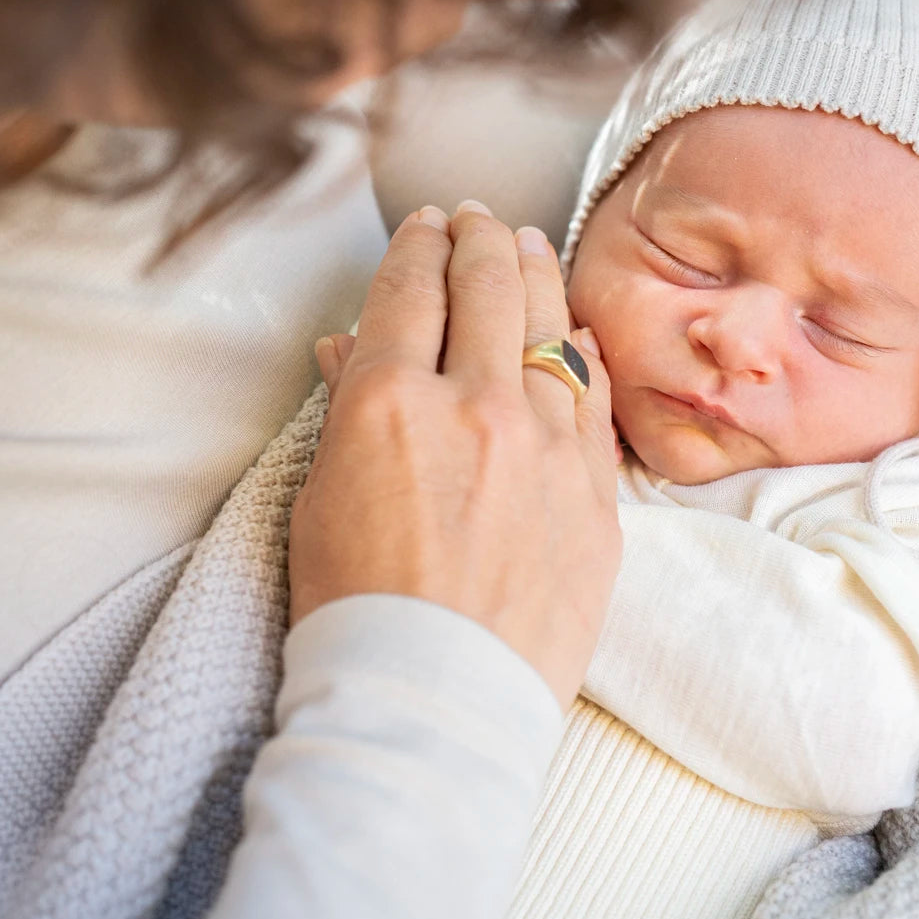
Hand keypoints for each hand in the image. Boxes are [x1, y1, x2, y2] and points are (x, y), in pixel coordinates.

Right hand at [289, 202, 620, 711]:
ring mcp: (547, 446)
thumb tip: (353, 349)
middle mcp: (476, 406)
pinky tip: (574, 329)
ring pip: (550, 326)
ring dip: (536, 273)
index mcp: (389, 404)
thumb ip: (348, 411)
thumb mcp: (321, 499)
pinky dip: (580, 352)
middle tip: (477, 218)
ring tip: (528, 244)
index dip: (417, 246)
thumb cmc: (357, 611)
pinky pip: (593, 397)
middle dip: (479, 238)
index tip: (424, 228)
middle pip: (487, 287)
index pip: (410, 290)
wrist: (435, 701)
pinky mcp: (597, 491)